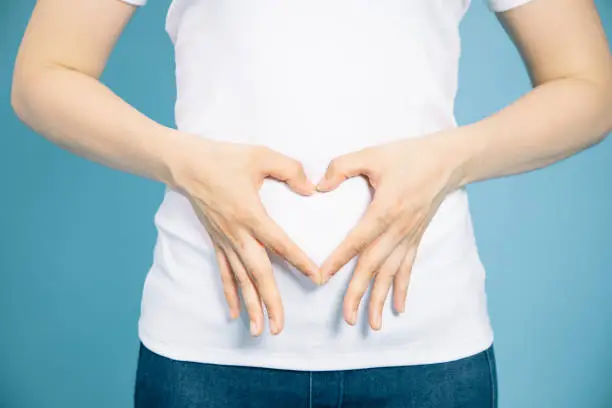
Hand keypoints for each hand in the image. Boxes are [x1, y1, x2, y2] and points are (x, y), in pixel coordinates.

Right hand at [167, 133, 321, 336]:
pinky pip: (225, 272)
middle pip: (257, 273)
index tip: (316, 277)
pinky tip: (235, 312)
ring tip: (260, 329)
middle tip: (279, 326)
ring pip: (240, 279)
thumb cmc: (223, 158)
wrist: (185, 164)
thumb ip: (289, 169)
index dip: (299, 261)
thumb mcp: (261, 156)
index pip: (279, 243)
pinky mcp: (216, 241)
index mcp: (250, 214)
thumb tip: (310, 188)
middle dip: (269, 301)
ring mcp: (224, 240)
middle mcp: (237, 233)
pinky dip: (230, 293)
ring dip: (250, 305)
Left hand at [315, 132, 463, 330]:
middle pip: (375, 265)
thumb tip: (318, 186)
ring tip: (371, 324)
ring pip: (392, 273)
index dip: (339, 259)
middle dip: (359, 293)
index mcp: (386, 208)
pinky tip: (399, 308)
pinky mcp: (416, 237)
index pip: (358, 239)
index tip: (322, 277)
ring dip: (380, 299)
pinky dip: (402, 288)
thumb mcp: (372, 154)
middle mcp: (399, 228)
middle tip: (347, 318)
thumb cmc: (408, 155)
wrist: (447, 160)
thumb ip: (342, 167)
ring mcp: (410, 236)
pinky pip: (408, 267)